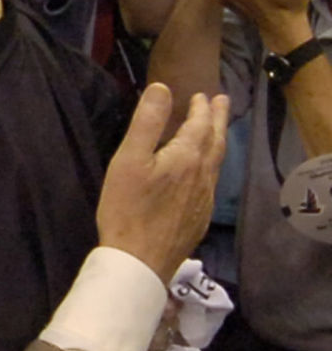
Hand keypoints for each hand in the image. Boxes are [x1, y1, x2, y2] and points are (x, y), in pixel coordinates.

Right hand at [96, 85, 227, 283]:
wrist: (140, 262)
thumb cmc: (128, 208)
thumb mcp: (129, 159)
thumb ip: (147, 122)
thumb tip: (163, 88)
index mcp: (186, 158)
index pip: (200, 125)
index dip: (202, 109)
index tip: (203, 94)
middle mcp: (202, 177)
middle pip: (215, 142)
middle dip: (218, 119)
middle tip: (222, 101)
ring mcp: (203, 200)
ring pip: (216, 163)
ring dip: (216, 141)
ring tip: (214, 131)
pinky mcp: (199, 218)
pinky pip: (211, 182)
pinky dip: (210, 165)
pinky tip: (202, 172)